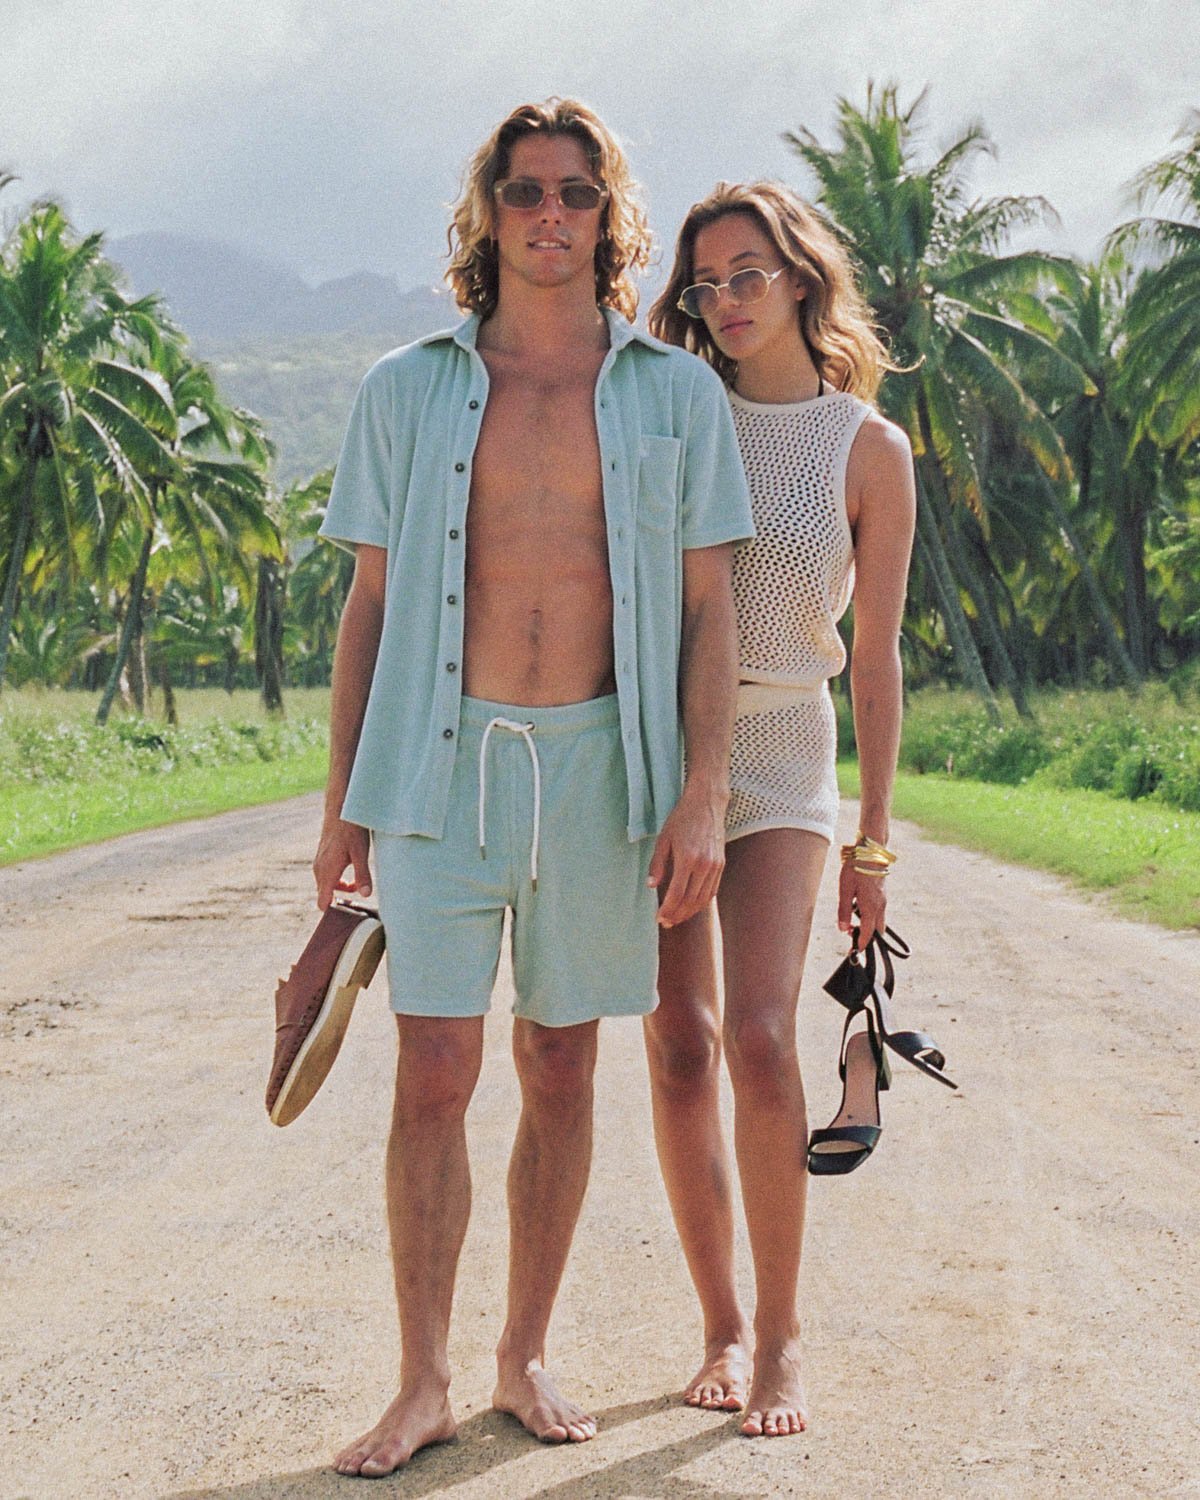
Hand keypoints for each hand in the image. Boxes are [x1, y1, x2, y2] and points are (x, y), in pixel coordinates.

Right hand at [313, 817, 371, 909]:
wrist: (340, 808)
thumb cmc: (351, 829)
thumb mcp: (361, 853)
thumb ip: (362, 875)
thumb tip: (366, 895)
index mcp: (327, 871)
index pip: (322, 902)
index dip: (332, 912)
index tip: (346, 915)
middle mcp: (319, 869)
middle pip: (325, 895)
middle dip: (338, 900)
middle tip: (357, 899)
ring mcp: (319, 862)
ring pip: (326, 885)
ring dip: (339, 888)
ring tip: (358, 885)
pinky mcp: (322, 856)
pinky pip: (326, 875)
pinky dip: (337, 879)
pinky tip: (351, 873)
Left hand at [647, 785, 725, 927]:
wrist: (706, 804)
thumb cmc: (682, 819)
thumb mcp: (663, 839)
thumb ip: (657, 864)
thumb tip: (651, 886)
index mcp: (688, 858)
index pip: (677, 893)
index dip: (668, 909)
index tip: (659, 918)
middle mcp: (704, 864)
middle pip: (691, 900)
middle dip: (677, 914)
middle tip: (666, 922)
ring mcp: (715, 865)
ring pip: (703, 898)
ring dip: (690, 912)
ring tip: (677, 918)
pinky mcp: (721, 865)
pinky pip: (712, 891)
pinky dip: (701, 902)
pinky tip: (691, 906)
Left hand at [837, 863, 887, 949]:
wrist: (870, 850)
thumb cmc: (856, 868)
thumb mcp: (845, 889)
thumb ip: (844, 910)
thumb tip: (843, 929)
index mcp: (871, 907)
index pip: (868, 933)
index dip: (861, 944)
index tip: (855, 952)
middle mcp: (880, 906)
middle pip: (876, 930)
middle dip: (866, 936)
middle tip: (852, 938)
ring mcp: (883, 899)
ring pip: (878, 920)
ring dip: (868, 926)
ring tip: (852, 923)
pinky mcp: (882, 893)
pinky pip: (879, 911)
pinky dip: (870, 916)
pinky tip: (858, 909)